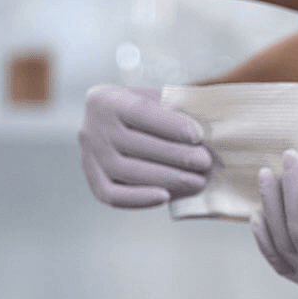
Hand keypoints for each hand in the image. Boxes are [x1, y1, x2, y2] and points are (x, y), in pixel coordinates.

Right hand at [78, 85, 212, 207]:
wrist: (121, 126)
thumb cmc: (150, 110)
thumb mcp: (160, 99)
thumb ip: (178, 108)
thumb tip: (208, 127)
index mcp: (106, 100)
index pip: (141, 111)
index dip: (171, 125)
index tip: (198, 136)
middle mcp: (92, 128)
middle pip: (136, 145)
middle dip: (176, 156)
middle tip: (205, 162)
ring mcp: (89, 157)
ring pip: (127, 172)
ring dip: (167, 179)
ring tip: (197, 181)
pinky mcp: (93, 181)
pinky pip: (112, 196)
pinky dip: (140, 199)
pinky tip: (166, 197)